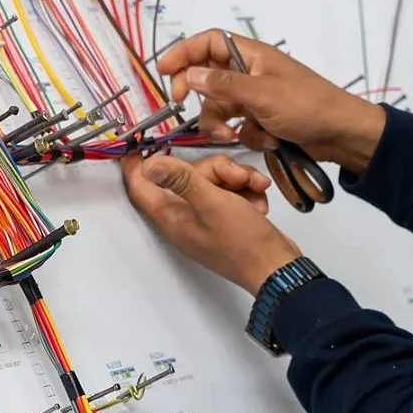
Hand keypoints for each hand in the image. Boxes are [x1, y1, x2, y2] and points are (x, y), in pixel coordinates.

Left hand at [121, 154, 300, 293]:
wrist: (277, 267)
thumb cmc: (244, 242)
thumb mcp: (212, 203)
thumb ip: (181, 180)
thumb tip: (150, 165)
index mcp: (171, 217)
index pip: (141, 187)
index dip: (136, 165)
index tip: (137, 144)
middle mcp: (184, 217)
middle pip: (187, 175)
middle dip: (216, 169)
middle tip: (238, 177)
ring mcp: (205, 218)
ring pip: (212, 180)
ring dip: (237, 179)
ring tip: (254, 188)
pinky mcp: (225, 218)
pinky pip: (228, 192)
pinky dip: (245, 190)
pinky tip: (257, 199)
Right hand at [158, 30, 386, 174]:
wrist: (342, 135)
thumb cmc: (307, 106)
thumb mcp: (262, 95)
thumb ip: (223, 85)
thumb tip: (190, 74)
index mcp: (251, 56)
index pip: (209, 42)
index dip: (184, 52)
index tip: (163, 71)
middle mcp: (250, 73)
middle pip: (208, 76)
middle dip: (197, 94)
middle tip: (181, 106)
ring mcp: (256, 97)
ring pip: (221, 106)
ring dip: (221, 122)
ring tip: (229, 135)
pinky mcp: (263, 119)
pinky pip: (239, 124)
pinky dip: (247, 134)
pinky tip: (266, 139)